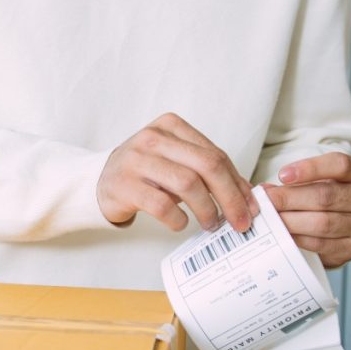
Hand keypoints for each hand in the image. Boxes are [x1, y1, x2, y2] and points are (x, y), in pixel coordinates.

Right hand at [96, 112, 257, 232]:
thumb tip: (246, 194)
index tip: (250, 207)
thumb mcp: (175, 161)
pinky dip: (178, 219)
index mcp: (171, 126)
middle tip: (239, 221)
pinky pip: (161, 205)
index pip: (215, 153)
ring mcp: (137, 160)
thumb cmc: (145, 172)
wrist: (100, 181)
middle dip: (230, 197)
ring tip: (210, 223)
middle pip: (207, 165)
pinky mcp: (125, 185)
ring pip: (188, 184)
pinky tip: (180, 222)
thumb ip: (206, 171)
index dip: (237, 183)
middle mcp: (153, 138)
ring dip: (207, 209)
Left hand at [264, 152, 350, 267]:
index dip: (310, 168)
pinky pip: (321, 244)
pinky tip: (283, 234)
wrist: (343, 228)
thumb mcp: (317, 183)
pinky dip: (298, 239)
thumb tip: (265, 191)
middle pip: (326, 196)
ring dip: (291, 221)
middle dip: (290, 198)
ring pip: (323, 222)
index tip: (283, 175)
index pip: (340, 165)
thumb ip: (295, 184)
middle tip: (267, 201)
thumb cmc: (328, 199)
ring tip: (271, 218)